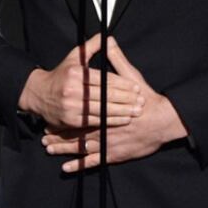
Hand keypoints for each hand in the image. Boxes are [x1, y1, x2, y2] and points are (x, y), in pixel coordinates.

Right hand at [17, 34, 144, 128]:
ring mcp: (71, 106)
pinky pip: (95, 121)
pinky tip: (122, 119)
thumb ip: (91, 47)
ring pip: (102, 110)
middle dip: (126, 99)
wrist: (38, 94)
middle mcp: (72, 90)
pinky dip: (110, 121)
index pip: (104, 79)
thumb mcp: (73, 57)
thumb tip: (107, 37)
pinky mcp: (71, 120)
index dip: (122, 84)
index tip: (136, 88)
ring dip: (121, 112)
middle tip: (140, 101)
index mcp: (75, 73)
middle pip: (105, 95)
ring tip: (135, 111)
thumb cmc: (60, 75)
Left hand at [41, 38, 187, 169]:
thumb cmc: (148, 99)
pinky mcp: (113, 154)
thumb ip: (117, 59)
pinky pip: (93, 161)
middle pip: (75, 129)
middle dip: (58, 132)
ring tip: (48, 147)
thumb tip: (108, 39)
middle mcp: (102, 125)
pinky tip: (66, 168)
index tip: (51, 110)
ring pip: (80, 146)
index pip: (80, 108)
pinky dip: (79, 165)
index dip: (64, 109)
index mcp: (103, 106)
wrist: (164, 120)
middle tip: (43, 134)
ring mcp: (107, 141)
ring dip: (63, 148)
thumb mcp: (132, 76)